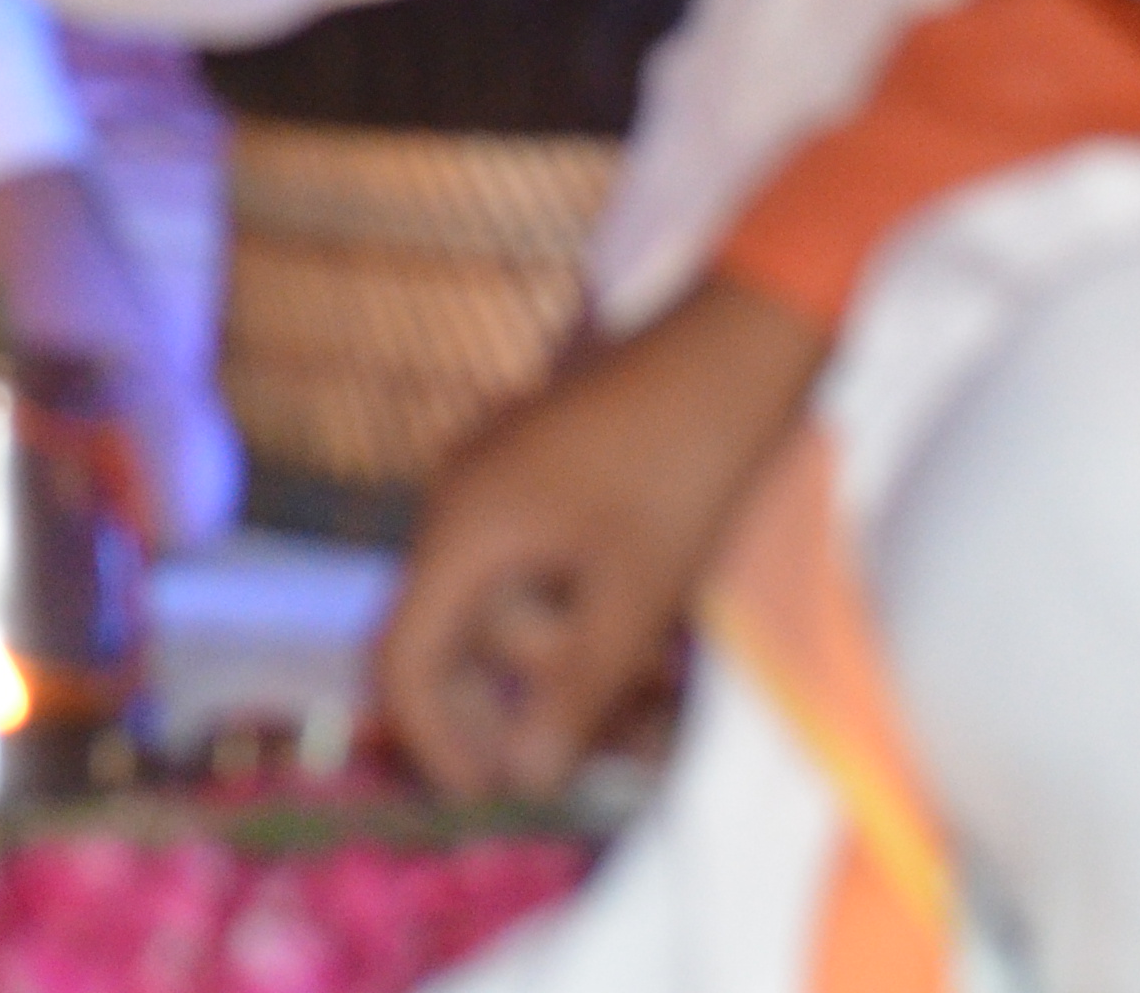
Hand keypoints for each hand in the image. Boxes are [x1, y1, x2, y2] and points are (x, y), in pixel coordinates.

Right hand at [376, 276, 826, 801]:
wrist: (736, 342)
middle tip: (618, 743)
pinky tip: (656, 637)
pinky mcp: (541, 475)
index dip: (435, 741)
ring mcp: (498, 483)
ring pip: (514, 608)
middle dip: (533, 702)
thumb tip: (522, 778)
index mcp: (463, 529)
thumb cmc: (685, 463)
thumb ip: (574, 692)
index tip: (493, 796)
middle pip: (463, 642)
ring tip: (665, 693)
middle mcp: (460, 503)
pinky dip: (588, 613)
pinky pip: (541, 568)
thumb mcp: (638, 593)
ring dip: (578, 661)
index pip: (402, 660)